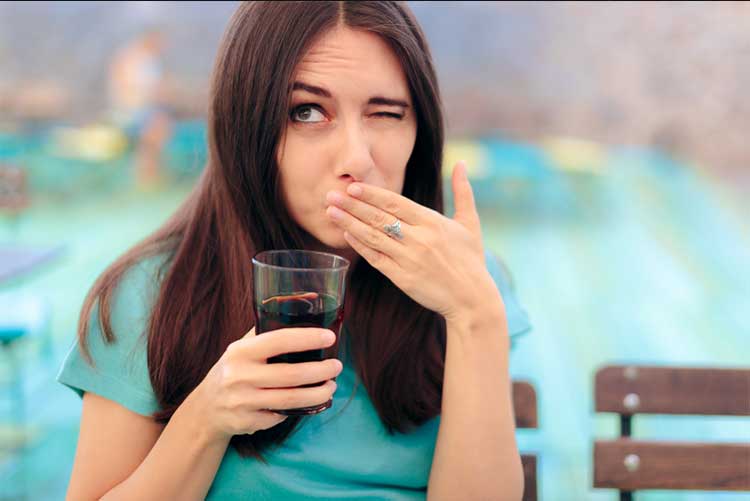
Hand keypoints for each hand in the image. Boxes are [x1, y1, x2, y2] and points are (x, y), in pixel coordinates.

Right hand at [192, 327, 342, 441]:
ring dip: (318, 394)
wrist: (206, 408)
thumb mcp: (243, 347)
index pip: (279, 340)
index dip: (308, 338)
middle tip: (337, 366)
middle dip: (321, 371)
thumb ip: (268, 328)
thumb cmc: (234, 369)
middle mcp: (240, 376)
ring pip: (291, 400)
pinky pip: (281, 416)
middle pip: (291, 375)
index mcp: (241, 351)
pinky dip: (298, 409)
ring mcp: (243, 402)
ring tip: (331, 386)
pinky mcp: (248, 423)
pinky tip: (308, 402)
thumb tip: (306, 301)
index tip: (329, 337)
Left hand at [325, 161, 503, 323]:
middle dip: (352, 206)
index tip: (352, 187)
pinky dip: (360, 246)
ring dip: (349, 223)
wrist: (472, 300)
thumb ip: (463, 191)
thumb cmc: (471, 260)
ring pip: (373, 237)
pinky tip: (346, 235)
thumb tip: (462, 163)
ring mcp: (409, 259)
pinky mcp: (402, 278)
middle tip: (330, 195)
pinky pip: (376, 259)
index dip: (372, 194)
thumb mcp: (470, 223)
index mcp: (433, 222)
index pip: (396, 203)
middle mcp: (419, 239)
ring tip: (330, 212)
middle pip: (379, 218)